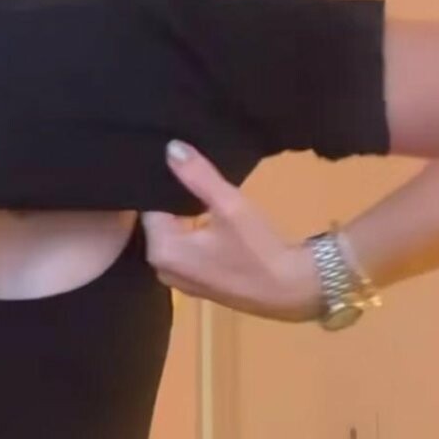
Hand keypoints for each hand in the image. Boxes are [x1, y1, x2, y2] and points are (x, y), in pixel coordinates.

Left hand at [141, 142, 322, 321]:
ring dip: (186, 215)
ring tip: (204, 191)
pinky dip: (194, 233)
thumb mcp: (230, 205)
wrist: (290, 290)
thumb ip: (198, 175)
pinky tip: (211, 219)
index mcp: (162, 250)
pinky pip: (184, 249)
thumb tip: (171, 147)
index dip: (164, 183)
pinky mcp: (193, 283)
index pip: (149, 204)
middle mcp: (161, 267)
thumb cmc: (259, 249)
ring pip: (173, 233)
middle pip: (159, 220)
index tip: (180, 166)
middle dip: (174, 199)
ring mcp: (176, 279)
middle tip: (194, 174)